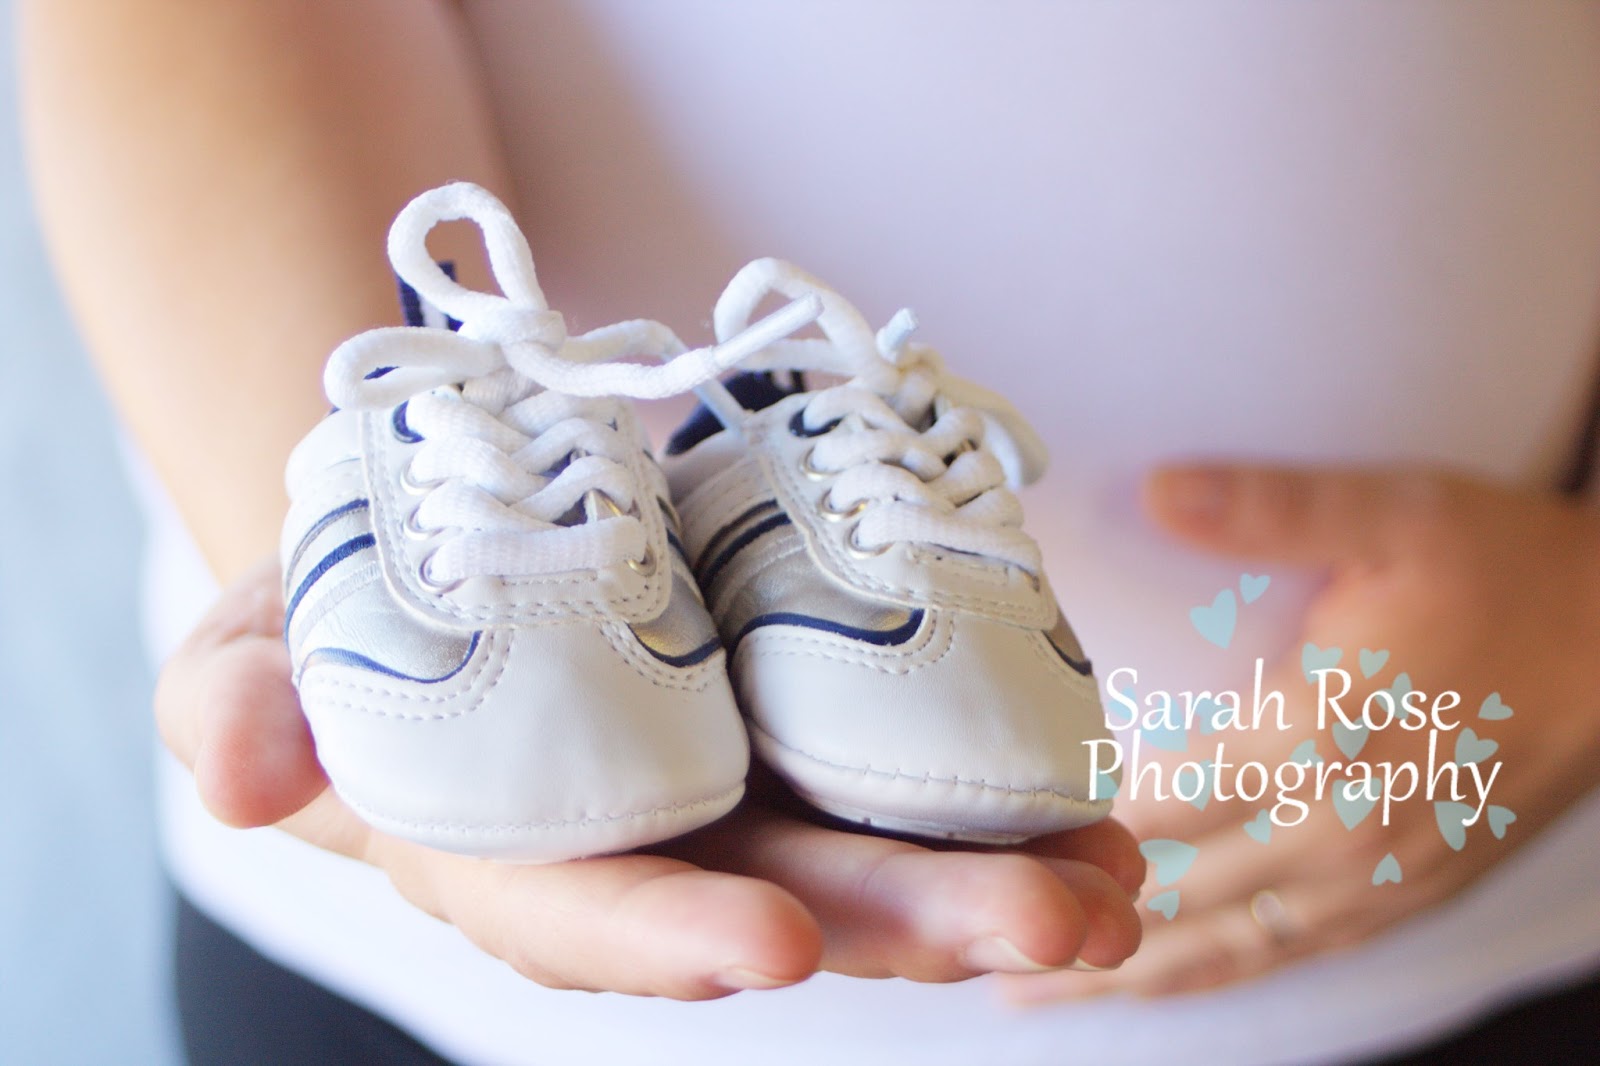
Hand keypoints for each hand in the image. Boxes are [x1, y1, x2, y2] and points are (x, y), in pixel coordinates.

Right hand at [156, 559, 1143, 1000]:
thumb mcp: (252, 642)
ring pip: (878, 849)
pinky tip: (1103, 798)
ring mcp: (748, 781)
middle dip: (912, 920)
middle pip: (786, 900)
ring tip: (1118, 885)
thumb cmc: (341, 607)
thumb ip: (234, 705)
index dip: (673, 941)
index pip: (589, 918)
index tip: (775, 946)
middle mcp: (654, 839)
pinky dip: (1013, 781)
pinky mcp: (810, 708)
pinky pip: (917, 757)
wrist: (449, 531)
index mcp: (518, 851)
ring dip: (1005, 877)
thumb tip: (243, 779)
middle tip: (1043, 925)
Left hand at [1004, 464, 1599, 1001]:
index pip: (1157, 802)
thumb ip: (1271, 508)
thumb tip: (1157, 485)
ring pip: (1228, 948)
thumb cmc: (1506, 569)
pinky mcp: (1411, 896)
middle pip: (1174, 897)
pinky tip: (1176, 982)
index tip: (983, 844)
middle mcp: (1338, 830)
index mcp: (1316, 739)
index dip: (1067, 825)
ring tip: (1042, 994)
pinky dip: (1221, 976)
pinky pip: (1296, 953)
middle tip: (978, 950)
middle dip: (1074, 924)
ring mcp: (1377, 878)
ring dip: (1130, 974)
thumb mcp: (1394, 514)